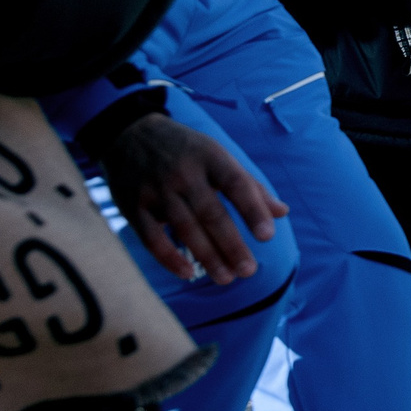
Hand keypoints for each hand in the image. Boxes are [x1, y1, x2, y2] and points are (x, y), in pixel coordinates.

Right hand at [103, 112, 288, 285]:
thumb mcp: (217, 155)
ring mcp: (156, 188)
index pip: (235, 183)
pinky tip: (187, 274)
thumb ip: (249, 185)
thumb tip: (283, 213)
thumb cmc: (185, 150)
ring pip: (184, 228)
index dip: (252, 210)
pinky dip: (169, 258)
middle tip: (249, 270)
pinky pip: (152, 237)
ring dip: (207, 256)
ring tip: (226, 278)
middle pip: (211, 212)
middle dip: (231, 244)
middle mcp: (183, 171)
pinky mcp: (133, 205)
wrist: (128, 132)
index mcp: (209, 155)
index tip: (268, 236)